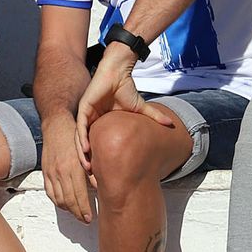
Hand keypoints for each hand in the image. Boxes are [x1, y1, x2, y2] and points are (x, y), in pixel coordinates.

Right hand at [42, 116, 94, 223]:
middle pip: (69, 201)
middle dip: (77, 213)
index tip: (90, 218)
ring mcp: (51, 173)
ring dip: (68, 209)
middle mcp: (61, 172)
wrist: (56, 125)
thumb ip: (93, 171)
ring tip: (76, 213)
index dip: (84, 209)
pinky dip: (57, 201)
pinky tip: (64, 204)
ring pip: (58, 199)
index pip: (79, 196)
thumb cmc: (74, 136)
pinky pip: (50, 192)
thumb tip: (101, 188)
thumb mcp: (87, 151)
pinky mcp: (45, 172)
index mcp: (73, 168)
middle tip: (85, 220)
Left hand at [75, 46, 170, 168]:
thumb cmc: (126, 88)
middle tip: (93, 179)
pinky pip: (81, 126)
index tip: (103, 175)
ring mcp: (86, 115)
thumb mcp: (140, 108)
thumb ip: (153, 117)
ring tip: (87, 168)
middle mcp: (91, 122)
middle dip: (88, 162)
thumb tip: (171, 125)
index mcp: (101, 124)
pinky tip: (85, 149)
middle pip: (87, 146)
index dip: (99, 160)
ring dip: (82, 154)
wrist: (118, 71)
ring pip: (80, 139)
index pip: (98, 146)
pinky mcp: (84, 108)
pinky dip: (82, 138)